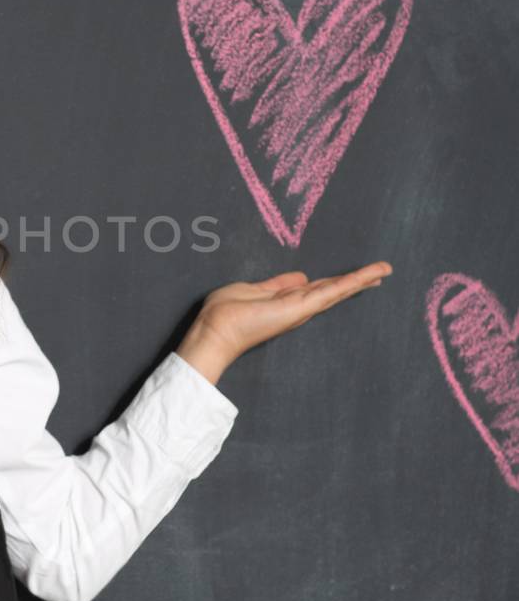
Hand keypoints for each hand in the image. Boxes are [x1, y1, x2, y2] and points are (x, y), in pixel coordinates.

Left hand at [175, 260, 392, 382]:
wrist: (216, 330)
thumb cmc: (226, 313)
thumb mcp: (254, 290)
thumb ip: (278, 284)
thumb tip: (301, 276)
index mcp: (286, 301)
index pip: (317, 288)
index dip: (336, 281)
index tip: (355, 275)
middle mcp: (298, 306)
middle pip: (333, 290)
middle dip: (357, 281)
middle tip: (381, 272)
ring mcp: (302, 308)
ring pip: (338, 290)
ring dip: (362, 279)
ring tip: (384, 270)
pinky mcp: (302, 307)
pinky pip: (332, 291)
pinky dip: (353, 282)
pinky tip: (371, 275)